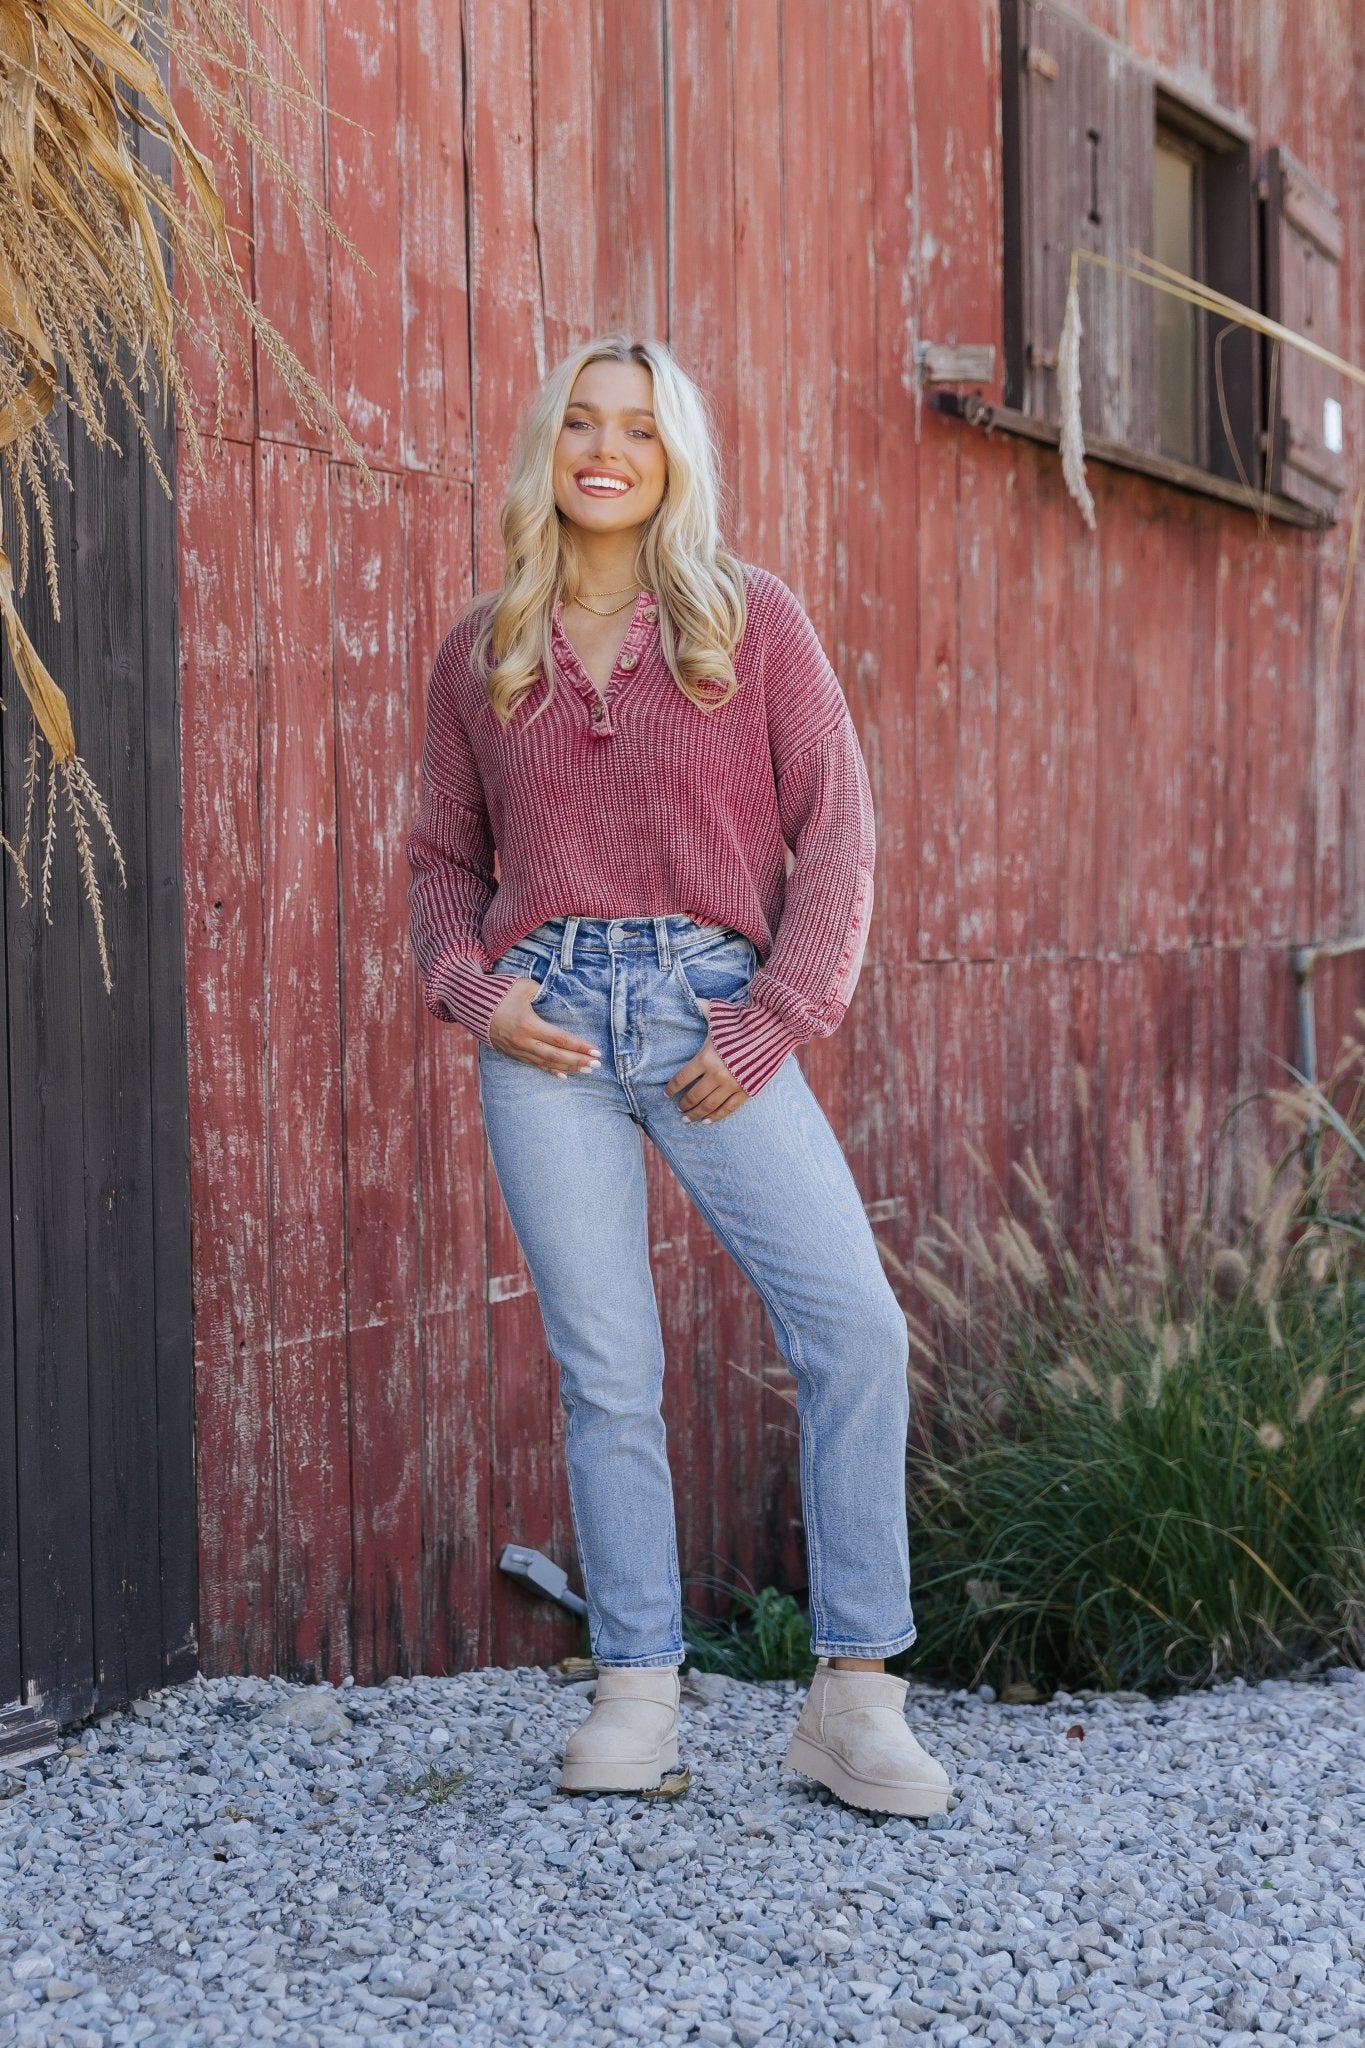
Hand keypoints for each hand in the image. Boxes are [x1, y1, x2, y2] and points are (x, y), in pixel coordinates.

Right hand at [489, 978, 599, 1077]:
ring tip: (587, 1070)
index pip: (561, 1039)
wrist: (470, 1005)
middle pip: (557, 1056)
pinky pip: (534, 1065)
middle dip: (579, 1061)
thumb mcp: (523, 986)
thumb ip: (542, 991)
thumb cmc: (499, 992)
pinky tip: (563, 1076)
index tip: (596, 1050)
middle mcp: (524, 1042)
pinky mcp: (512, 1053)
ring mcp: (517, 1050)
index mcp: (529, 1025)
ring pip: (547, 1063)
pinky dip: (550, 1070)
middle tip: (597, 1064)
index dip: (580, 1046)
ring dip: (568, 1068)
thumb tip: (558, 994)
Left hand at [665, 998, 749, 1122]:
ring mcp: (732, 1085)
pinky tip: (707, 1121)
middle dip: (684, 1105)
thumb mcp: (718, 1013)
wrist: (773, 1028)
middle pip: (694, 1096)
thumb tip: (691, 998)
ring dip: (696, 1114)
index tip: (667, 1093)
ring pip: (709, 1106)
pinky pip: (728, 1108)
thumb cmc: (743, 1019)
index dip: (672, 1088)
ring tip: (688, 1119)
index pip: (681, 1078)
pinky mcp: (747, 1090)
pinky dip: (716, 1116)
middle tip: (679, 1109)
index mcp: (705, 1058)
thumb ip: (702, 1008)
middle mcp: (717, 1074)